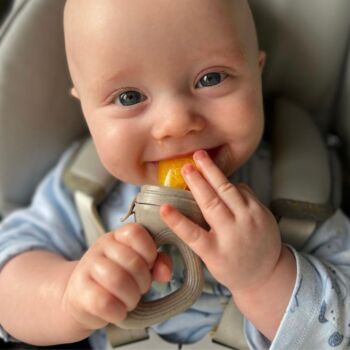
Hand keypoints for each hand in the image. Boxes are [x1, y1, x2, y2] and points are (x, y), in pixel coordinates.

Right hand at [62, 223, 171, 330]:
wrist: (81, 298)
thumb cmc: (118, 279)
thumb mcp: (141, 266)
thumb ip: (158, 263)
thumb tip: (165, 273)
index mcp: (117, 236)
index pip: (135, 233)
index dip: (149, 252)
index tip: (149, 265)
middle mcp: (100, 247)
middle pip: (132, 261)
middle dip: (143, 282)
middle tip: (140, 289)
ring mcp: (86, 268)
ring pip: (118, 281)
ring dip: (131, 298)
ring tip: (129, 301)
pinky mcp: (78, 292)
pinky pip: (104, 302)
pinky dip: (117, 312)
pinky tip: (117, 312)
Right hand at [160, 150, 281, 294]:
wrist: (267, 273)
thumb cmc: (231, 266)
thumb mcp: (211, 259)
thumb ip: (200, 235)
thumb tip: (188, 204)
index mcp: (216, 252)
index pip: (193, 235)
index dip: (177, 221)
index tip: (164, 208)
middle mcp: (233, 235)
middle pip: (212, 204)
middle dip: (197, 182)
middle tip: (185, 167)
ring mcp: (250, 222)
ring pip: (228, 190)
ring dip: (213, 172)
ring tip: (201, 157)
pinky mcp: (261, 211)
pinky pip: (242, 189)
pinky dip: (229, 182)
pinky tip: (219, 177)